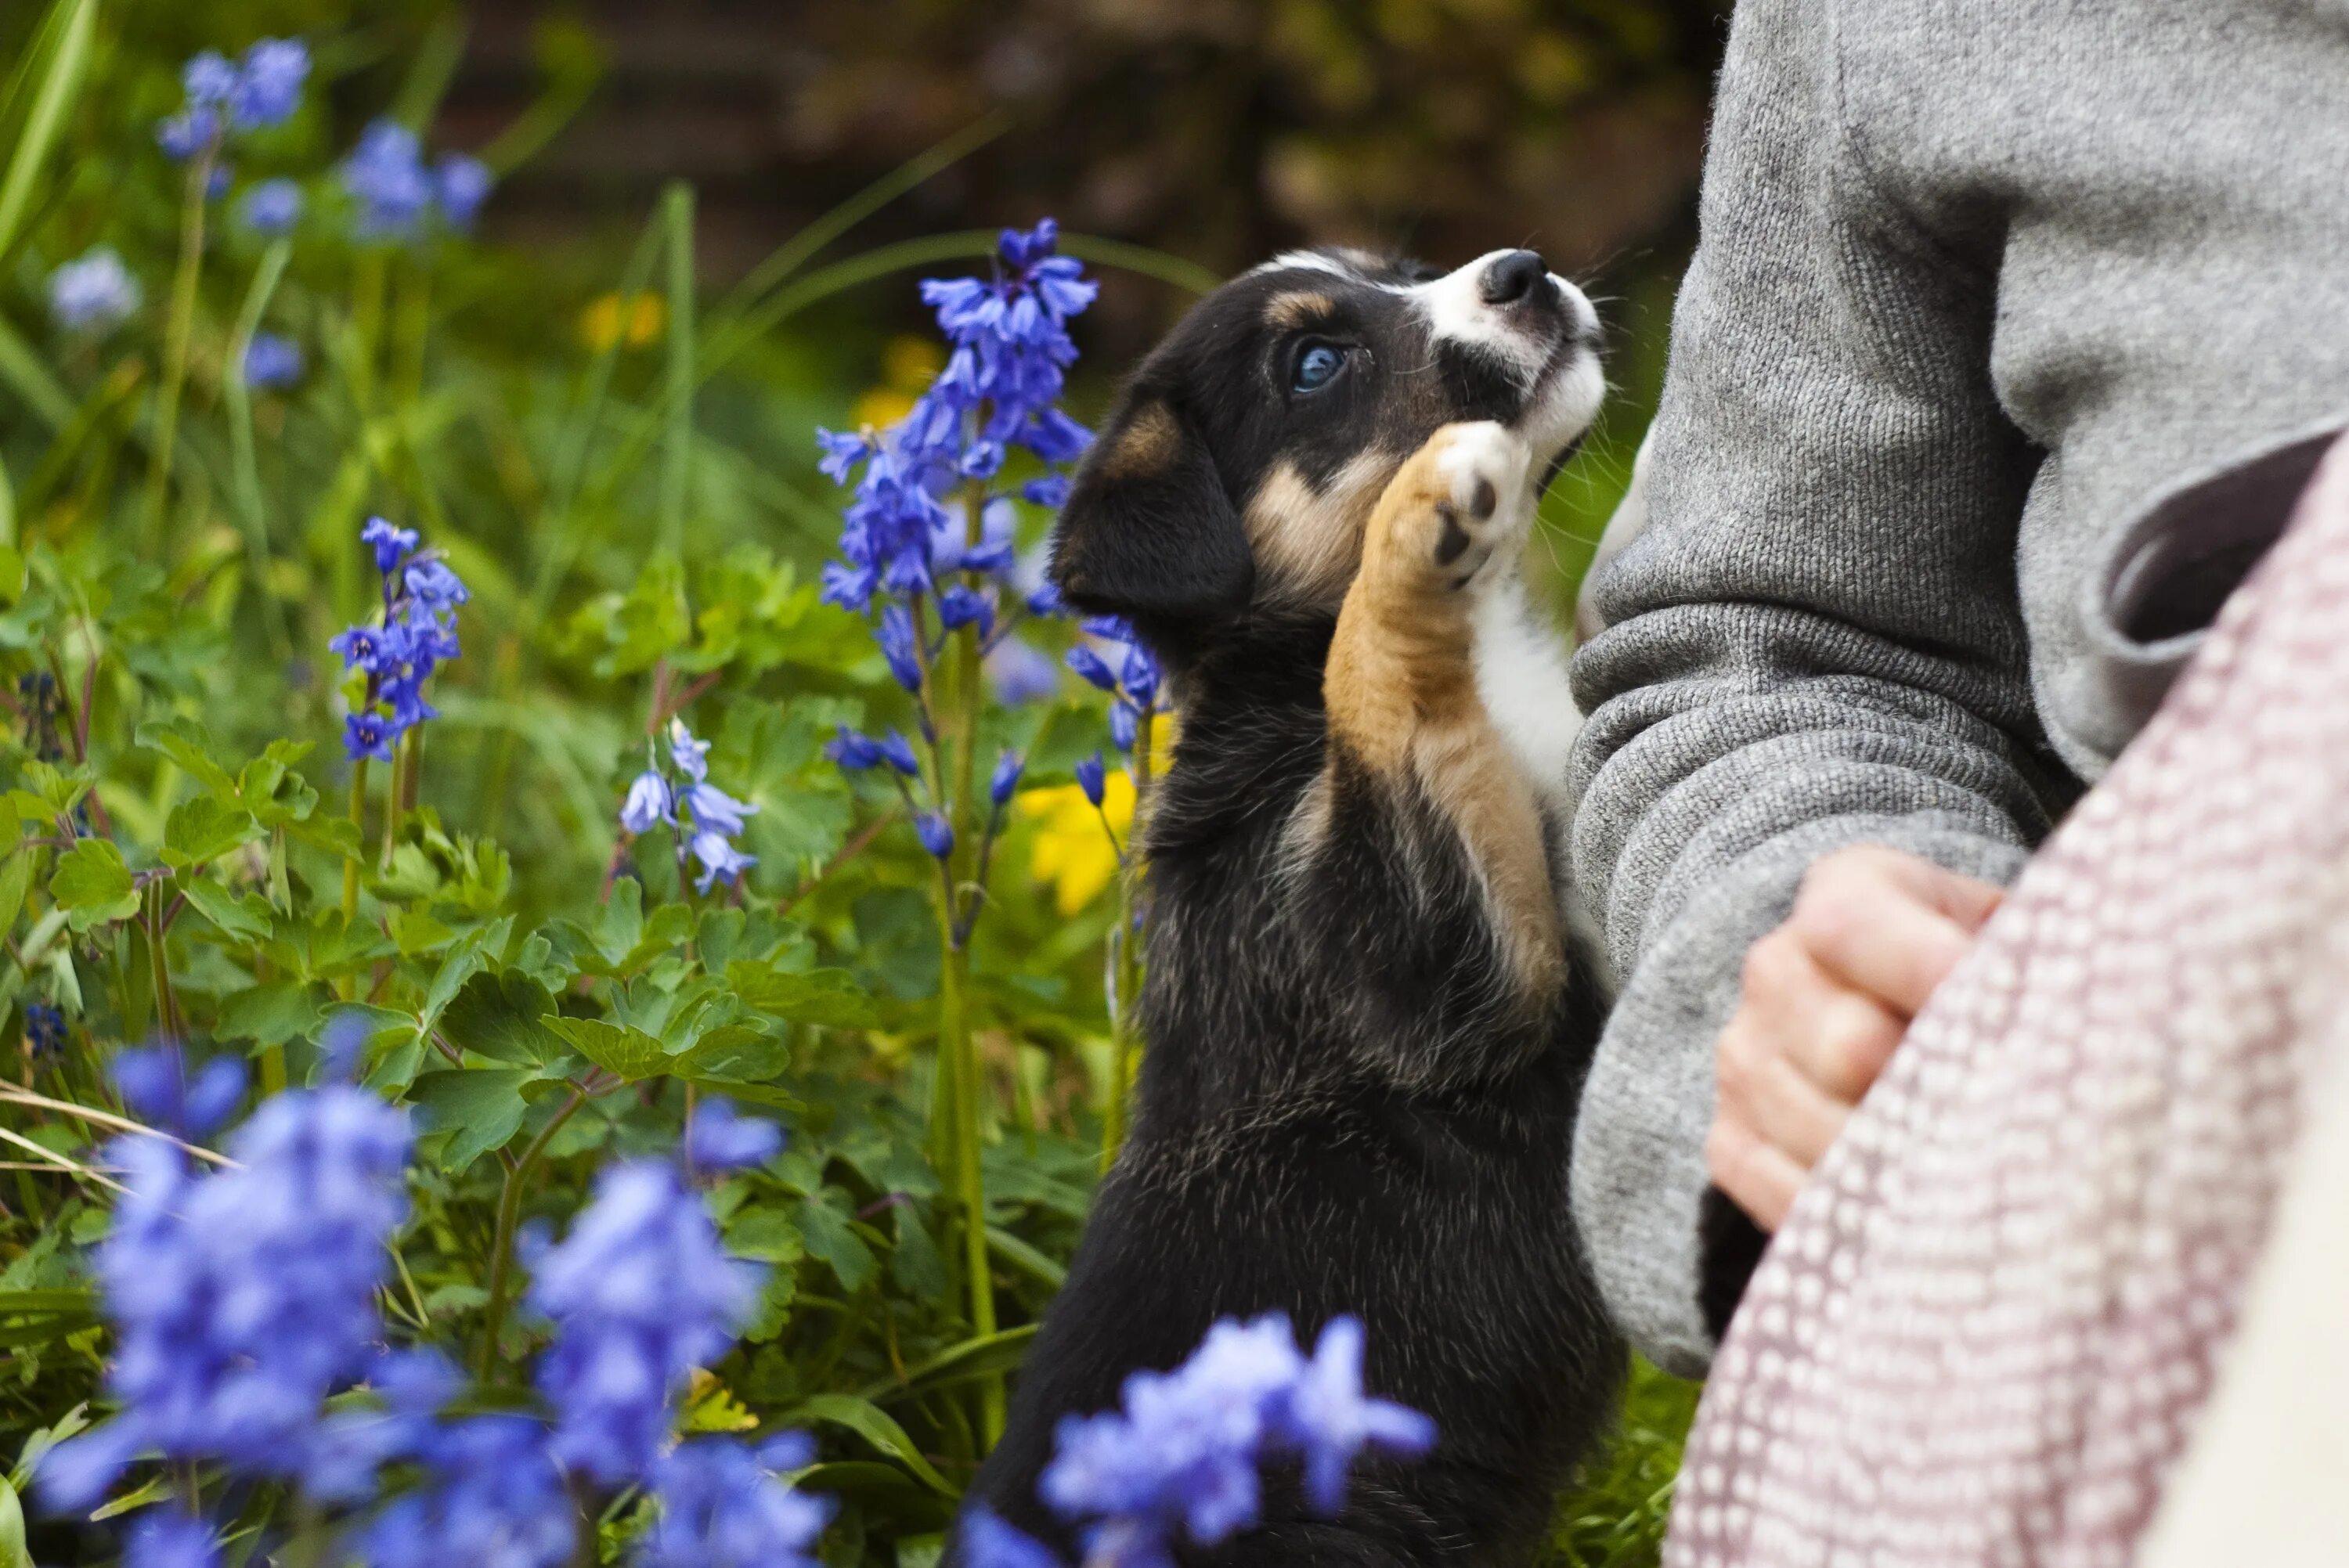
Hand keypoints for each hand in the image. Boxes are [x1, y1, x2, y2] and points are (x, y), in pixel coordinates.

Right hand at [1706, 845, 2004, 1230]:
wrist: (1897, 1009)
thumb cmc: (1981, 976)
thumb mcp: (2010, 931)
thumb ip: (2032, 960)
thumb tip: (2075, 1022)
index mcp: (1846, 894)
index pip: (1850, 926)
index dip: (1927, 971)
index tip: (2008, 1019)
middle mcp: (1776, 970)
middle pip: (1847, 1047)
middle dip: (1939, 1093)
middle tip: (2019, 1128)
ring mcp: (1745, 1059)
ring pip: (1823, 1131)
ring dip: (1910, 1167)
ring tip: (1984, 1182)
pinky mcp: (1731, 1139)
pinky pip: (1788, 1195)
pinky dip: (1860, 1217)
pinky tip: (1922, 1217)